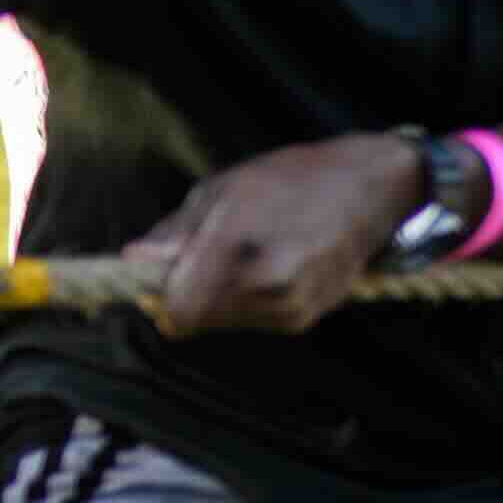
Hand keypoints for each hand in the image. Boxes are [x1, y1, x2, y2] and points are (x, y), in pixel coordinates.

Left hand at [123, 135, 419, 336]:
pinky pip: (255, 320)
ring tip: (247, 254)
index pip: (177, 311)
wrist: (370, 190)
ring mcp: (291, 306)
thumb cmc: (291, 180)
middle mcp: (267, 286)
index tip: (158, 278)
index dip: (159, 297)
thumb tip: (133, 261)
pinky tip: (271, 266)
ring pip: (224, 321)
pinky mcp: (306, 317)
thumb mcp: (223, 190)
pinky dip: (250, 299)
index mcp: (238, 249)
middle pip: (196, 319)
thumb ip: (175, 233)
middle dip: (189, 293)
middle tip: (206, 254)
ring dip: (220, 297)